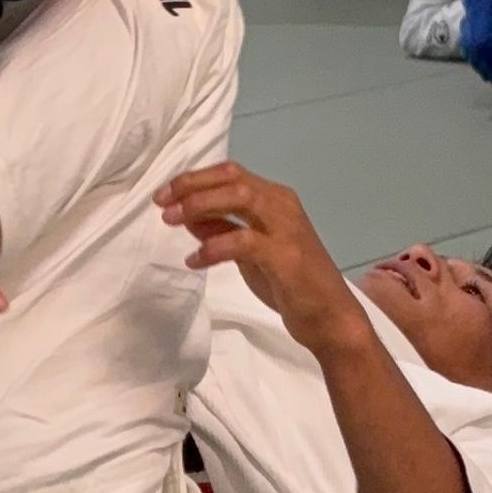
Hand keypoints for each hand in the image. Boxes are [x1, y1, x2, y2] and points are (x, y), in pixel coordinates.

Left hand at [156, 162, 364, 358]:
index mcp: (275, 200)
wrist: (331, 318)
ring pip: (239, 197)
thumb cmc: (292, 286)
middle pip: (232, 177)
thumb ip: (223, 231)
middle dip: (191, 185)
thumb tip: (188, 216)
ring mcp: (286, 228)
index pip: (230, 173)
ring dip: (200, 205)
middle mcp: (282, 205)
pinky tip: (195, 260)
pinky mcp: (285, 256)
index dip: (194, 178)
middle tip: (160, 202)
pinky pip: (243, 241)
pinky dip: (214, 246)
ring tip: (171, 220)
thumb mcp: (249, 254)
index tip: (164, 194)